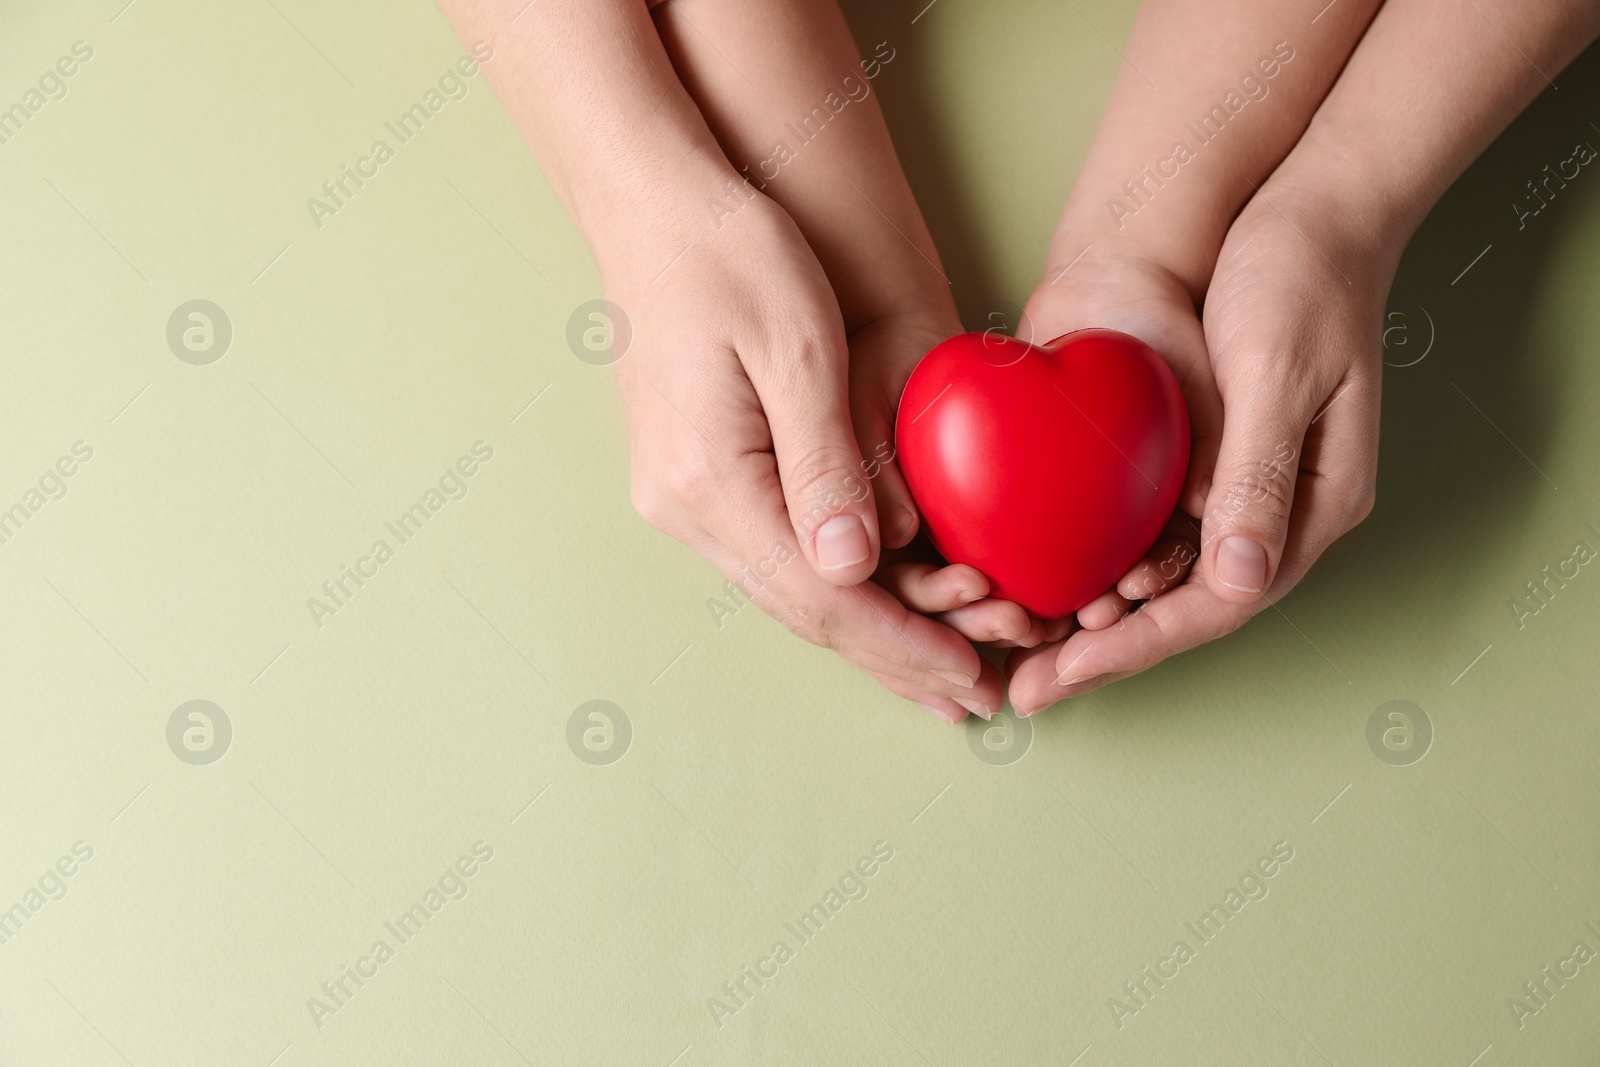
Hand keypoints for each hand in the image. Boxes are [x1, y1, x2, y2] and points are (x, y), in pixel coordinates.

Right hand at [611, 192, 1004, 721]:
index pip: (820, 597)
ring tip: (941, 670)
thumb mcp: (795, 347)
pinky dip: (837, 588)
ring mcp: (683, 496)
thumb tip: (854, 571)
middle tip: (973, 698)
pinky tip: (879, 602)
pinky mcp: (695, 476)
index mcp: (709, 481)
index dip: (901, 644)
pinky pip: (776, 553)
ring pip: (789, 589)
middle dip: (893, 658)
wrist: (651, 202)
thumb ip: (825, 465)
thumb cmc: (729, 252)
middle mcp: (685, 507)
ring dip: (869, 632)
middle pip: (803, 612)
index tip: (970, 678)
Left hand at [1007, 181, 1385, 713]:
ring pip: (1159, 578)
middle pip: (1182, 608)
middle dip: (1102, 650)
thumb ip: (1260, 475)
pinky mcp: (1200, 455)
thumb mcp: (1278, 372)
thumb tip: (1236, 581)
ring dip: (1093, 616)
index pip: (1216, 606)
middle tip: (1021, 689)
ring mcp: (1237, 485)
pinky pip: (1145, 528)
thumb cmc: (1300, 278)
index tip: (1061, 674)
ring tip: (1019, 647)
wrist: (1302, 207)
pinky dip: (1096, 559)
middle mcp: (1274, 510)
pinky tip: (1041, 574)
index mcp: (1313, 505)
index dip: (1134, 647)